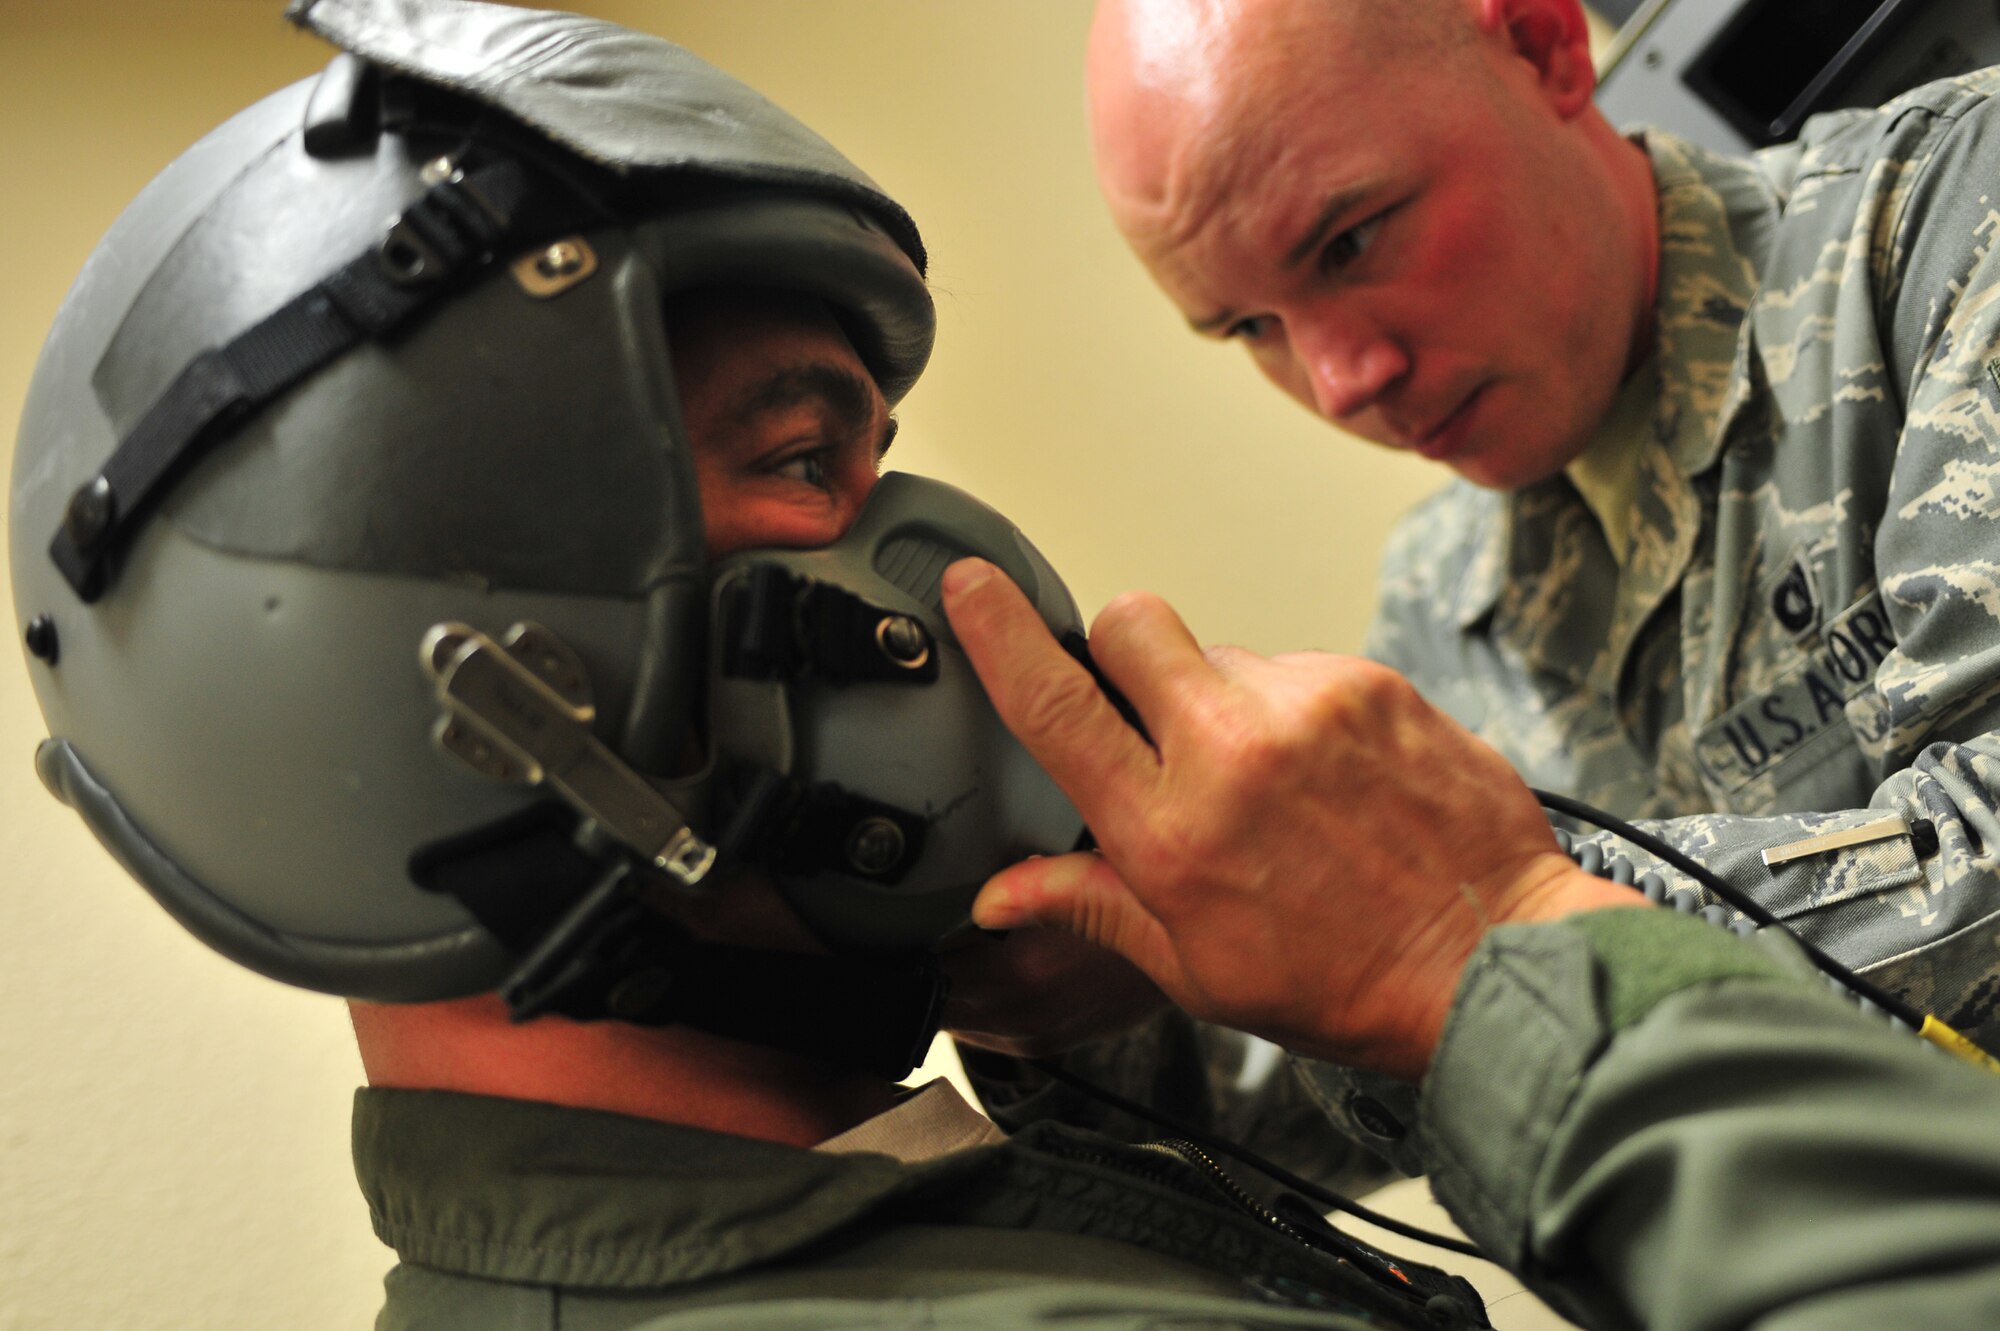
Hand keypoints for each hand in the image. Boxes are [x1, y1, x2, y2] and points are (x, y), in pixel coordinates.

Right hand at [941, 559, 1637, 1081]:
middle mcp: (1232, 752)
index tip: (971, 585)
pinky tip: (1328, 776)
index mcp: (1170, 832)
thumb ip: (1092, 905)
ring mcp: (1307, 706)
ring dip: (1223, 699)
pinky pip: (1298, 667)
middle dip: (1121, 649)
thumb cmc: (1349, 980)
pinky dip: (1296, 710)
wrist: (1494, 962)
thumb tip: (1001, 893)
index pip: (1056, 705)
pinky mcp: (1370, 682)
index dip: (999, 633)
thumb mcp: (1194, 968)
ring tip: (1271, 781)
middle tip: (1150, 711)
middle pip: (1131, 621)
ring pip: (1222, 652)